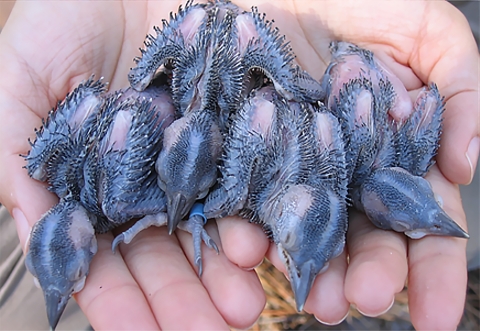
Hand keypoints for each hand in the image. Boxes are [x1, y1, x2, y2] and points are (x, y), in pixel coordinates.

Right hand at [0, 2, 265, 329]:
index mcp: (99, 185)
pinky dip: (261, 212)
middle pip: (170, 254)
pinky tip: (268, 245)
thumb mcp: (19, 85)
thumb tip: (43, 238)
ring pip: (216, 228)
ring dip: (229, 272)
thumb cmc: (64, 19)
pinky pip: (255, 178)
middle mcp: (154, 182)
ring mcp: (202, 158)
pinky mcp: (243, 129)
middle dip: (186, 298)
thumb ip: (17, 162)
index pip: (107, 257)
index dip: (120, 299)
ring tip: (247, 308)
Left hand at [217, 1, 477, 328]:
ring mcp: (286, 161)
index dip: (429, 267)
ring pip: (300, 227)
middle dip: (363, 273)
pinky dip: (244, 224)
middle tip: (355, 303)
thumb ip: (459, 93)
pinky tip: (249, 251)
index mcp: (386, 148)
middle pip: (356, 233)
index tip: (435, 316)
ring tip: (313, 298)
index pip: (414, 216)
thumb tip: (465, 169)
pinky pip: (240, 194)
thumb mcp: (425, 29)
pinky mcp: (236, 150)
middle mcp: (338, 164)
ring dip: (308, 266)